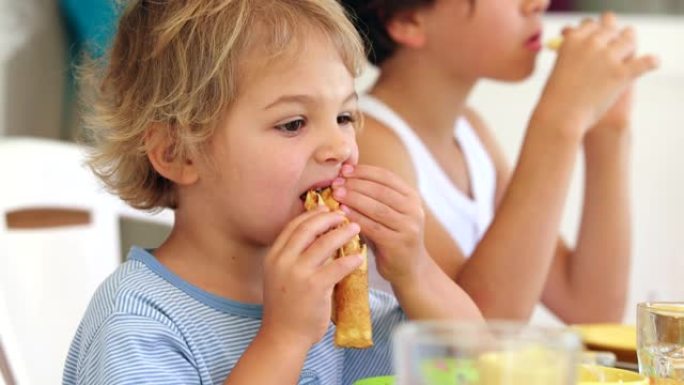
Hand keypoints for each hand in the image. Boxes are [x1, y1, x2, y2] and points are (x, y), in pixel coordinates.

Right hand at [261, 207, 362, 346]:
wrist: (282, 336)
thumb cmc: (285, 307)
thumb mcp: (280, 276)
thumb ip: (294, 257)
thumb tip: (319, 237)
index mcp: (274, 256)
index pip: (293, 226)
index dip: (311, 214)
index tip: (326, 209)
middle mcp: (283, 261)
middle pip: (308, 228)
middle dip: (328, 218)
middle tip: (343, 216)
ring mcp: (298, 274)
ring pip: (324, 243)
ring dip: (342, 233)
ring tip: (355, 228)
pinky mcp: (314, 287)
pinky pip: (337, 266)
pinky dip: (350, 259)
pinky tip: (358, 257)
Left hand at [331, 164, 427, 285]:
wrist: (409, 269)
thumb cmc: (391, 236)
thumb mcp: (388, 213)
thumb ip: (373, 197)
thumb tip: (344, 177)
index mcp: (411, 197)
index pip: (386, 177)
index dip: (364, 171)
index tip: (344, 170)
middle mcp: (413, 210)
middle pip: (381, 190)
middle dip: (356, 184)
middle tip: (336, 182)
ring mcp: (408, 227)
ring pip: (377, 207)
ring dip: (354, 199)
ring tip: (336, 194)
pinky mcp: (398, 243)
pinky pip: (373, 227)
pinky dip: (356, 218)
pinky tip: (342, 213)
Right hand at [539, 13, 657, 136]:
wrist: (559, 117)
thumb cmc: (556, 99)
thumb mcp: (559, 70)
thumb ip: (576, 58)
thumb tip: (595, 55)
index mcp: (571, 40)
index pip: (591, 25)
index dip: (597, 32)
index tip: (600, 39)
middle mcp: (590, 43)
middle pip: (610, 30)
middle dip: (614, 38)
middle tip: (616, 47)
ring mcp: (607, 57)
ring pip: (629, 40)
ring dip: (630, 44)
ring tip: (631, 52)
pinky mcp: (621, 73)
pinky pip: (644, 62)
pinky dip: (650, 62)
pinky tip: (652, 63)